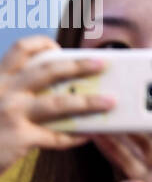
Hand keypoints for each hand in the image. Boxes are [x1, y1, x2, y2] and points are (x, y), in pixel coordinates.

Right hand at [0, 37, 113, 173]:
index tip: (58, 47)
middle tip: (102, 64)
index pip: (20, 49)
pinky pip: (55, 136)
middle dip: (79, 65)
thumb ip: (18, 91)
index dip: (41, 43)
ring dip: (88, 102)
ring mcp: (12, 113)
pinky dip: (74, 135)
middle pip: (49, 70)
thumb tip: (64, 88)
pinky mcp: (19, 137)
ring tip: (110, 101)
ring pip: (59, 103)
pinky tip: (87, 134)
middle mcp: (5, 91)